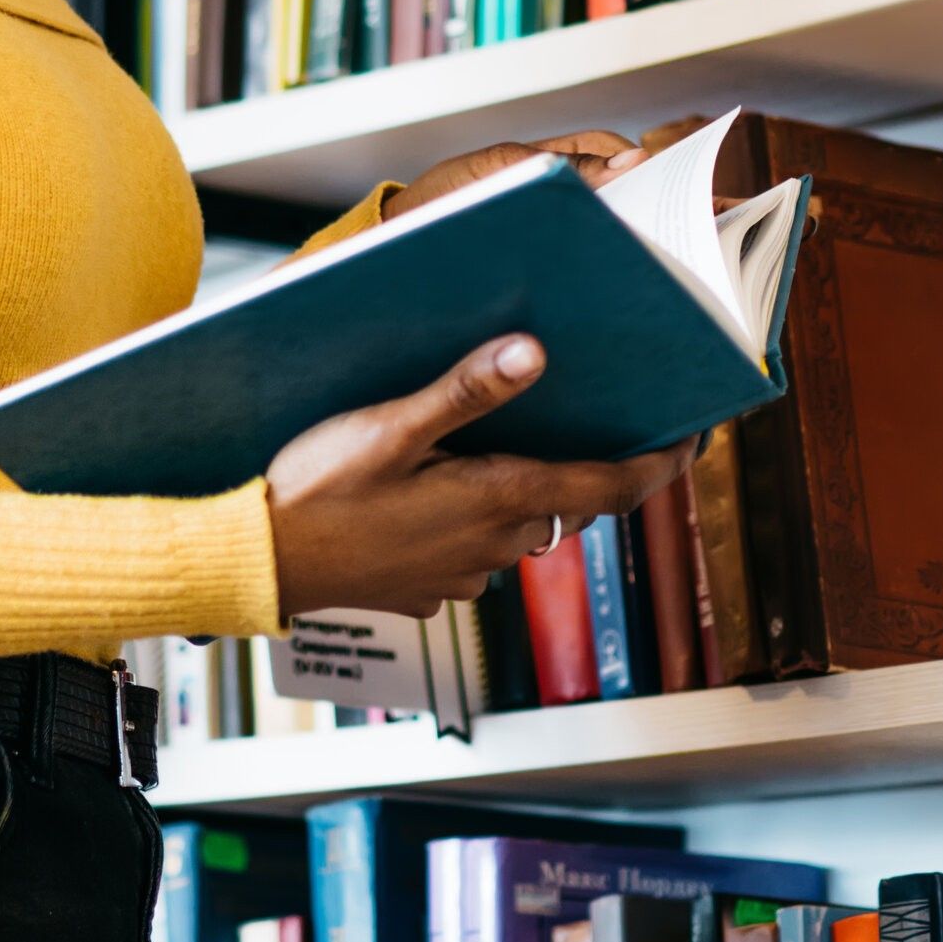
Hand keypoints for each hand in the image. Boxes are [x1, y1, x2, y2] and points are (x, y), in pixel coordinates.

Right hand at [264, 333, 698, 620]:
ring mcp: (458, 574)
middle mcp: (492, 546)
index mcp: (498, 499)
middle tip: (591, 415)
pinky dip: (473, 518)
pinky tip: (434, 488)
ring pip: (520, 527)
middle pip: (568, 504)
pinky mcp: (423, 588)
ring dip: (524, 491)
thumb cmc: (314, 489)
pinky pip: (471, 549)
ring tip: (505, 442)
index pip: (611, 488)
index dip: (660, 463)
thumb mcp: (388, 426)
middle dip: (585, 464)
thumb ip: (464, 392)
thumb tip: (536, 353)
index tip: (691, 435)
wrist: (251, 563)